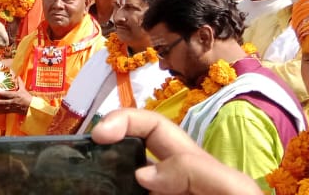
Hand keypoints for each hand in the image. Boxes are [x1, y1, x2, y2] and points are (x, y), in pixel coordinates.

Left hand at [0, 83, 31, 113]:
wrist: (31, 107)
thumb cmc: (27, 98)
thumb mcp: (23, 89)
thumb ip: (19, 83)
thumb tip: (17, 76)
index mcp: (16, 95)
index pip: (7, 94)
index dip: (1, 93)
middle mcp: (13, 102)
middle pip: (3, 102)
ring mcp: (12, 107)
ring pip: (2, 108)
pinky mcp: (11, 111)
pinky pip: (4, 112)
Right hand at [91, 109, 263, 194]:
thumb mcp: (235, 191)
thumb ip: (197, 172)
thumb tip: (142, 172)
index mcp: (190, 168)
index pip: (151, 129)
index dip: (124, 121)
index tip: (99, 137)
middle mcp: (166, 186)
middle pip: (124, 158)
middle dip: (99, 153)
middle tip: (76, 163)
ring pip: (115, 187)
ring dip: (94, 185)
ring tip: (74, 185)